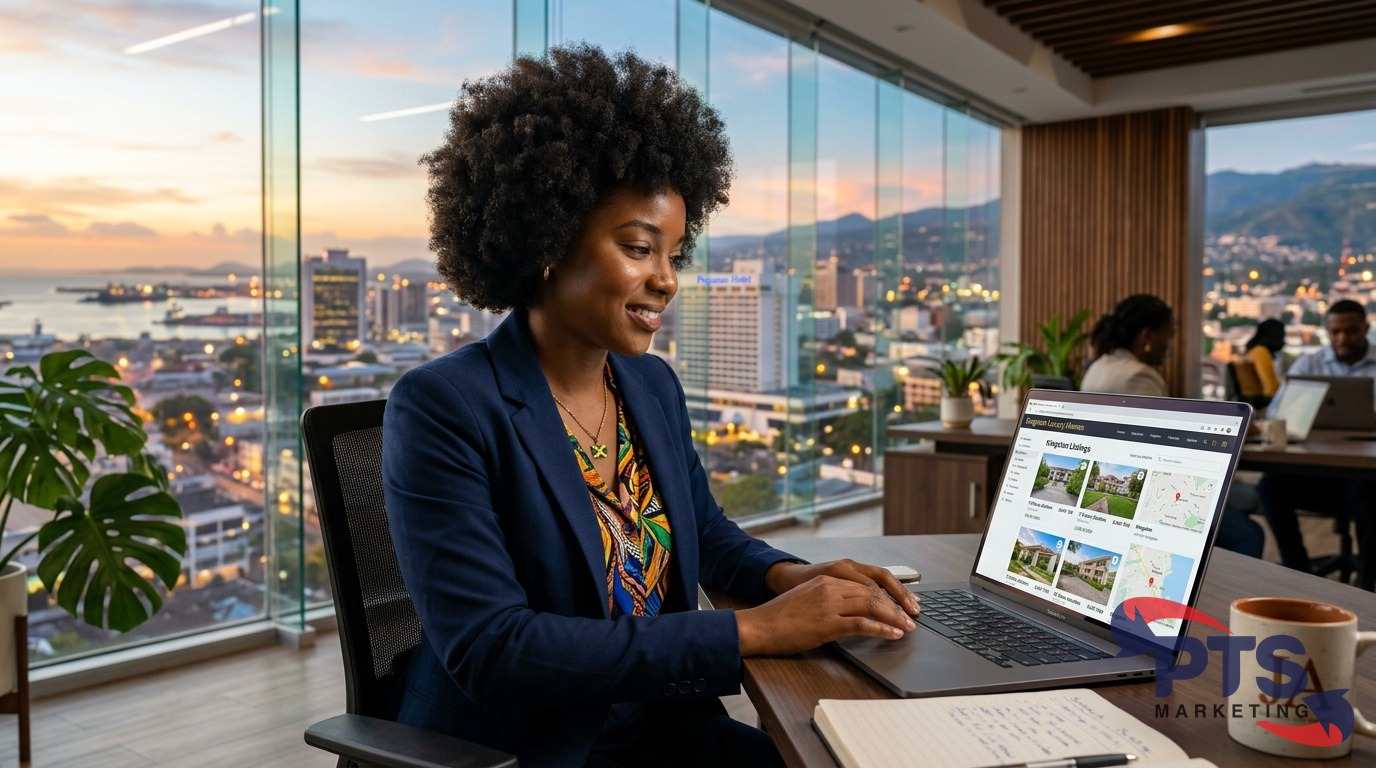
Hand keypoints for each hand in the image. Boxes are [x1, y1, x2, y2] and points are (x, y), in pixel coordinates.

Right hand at [737, 562, 920, 656]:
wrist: (759, 626)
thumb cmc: (780, 618)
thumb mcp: (807, 600)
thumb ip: (829, 600)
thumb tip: (851, 613)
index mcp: (827, 580)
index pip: (867, 583)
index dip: (888, 594)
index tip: (901, 604)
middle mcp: (830, 587)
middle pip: (874, 592)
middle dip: (896, 605)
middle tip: (912, 617)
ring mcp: (829, 604)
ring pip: (872, 605)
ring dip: (895, 617)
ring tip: (908, 627)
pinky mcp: (827, 623)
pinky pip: (862, 624)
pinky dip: (882, 629)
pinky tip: (893, 634)